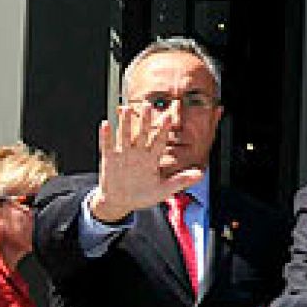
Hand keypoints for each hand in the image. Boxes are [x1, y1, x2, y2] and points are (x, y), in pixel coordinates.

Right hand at [89, 104, 203, 222]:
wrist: (120, 202)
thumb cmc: (143, 196)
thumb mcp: (163, 190)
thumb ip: (180, 180)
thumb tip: (200, 173)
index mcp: (151, 159)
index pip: (159, 141)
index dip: (164, 129)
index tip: (169, 117)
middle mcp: (138, 153)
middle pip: (142, 134)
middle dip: (145, 120)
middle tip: (148, 105)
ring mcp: (123, 155)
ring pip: (125, 135)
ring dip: (125, 123)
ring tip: (126, 109)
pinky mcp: (109, 159)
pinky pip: (107, 146)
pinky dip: (106, 136)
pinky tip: (105, 124)